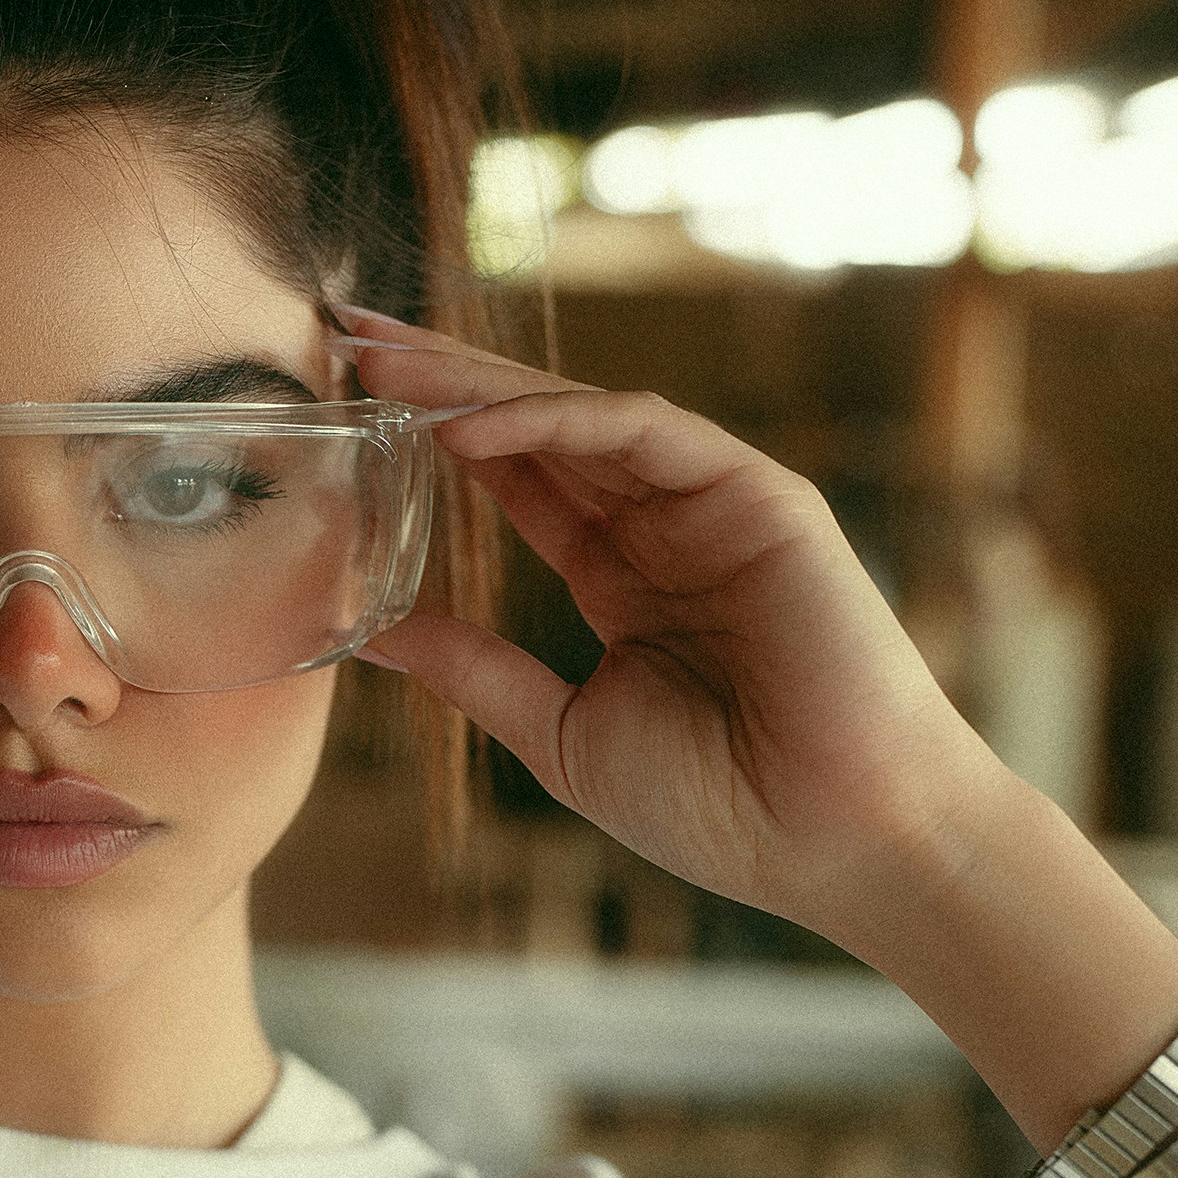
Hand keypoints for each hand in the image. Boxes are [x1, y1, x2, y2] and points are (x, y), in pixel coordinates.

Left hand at [338, 308, 1016, 950]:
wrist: (834, 843)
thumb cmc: (721, 807)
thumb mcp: (561, 733)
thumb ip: (475, 671)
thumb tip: (371, 631)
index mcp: (623, 574)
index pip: (516, 476)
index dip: (433, 432)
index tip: (351, 399)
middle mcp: (664, 524)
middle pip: (534, 426)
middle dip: (438, 377)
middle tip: (343, 334)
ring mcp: (713, 503)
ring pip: (578, 414)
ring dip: (476, 382)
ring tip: (383, 358)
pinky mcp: (759, 496)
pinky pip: (645, 431)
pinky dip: (554, 420)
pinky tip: (468, 426)